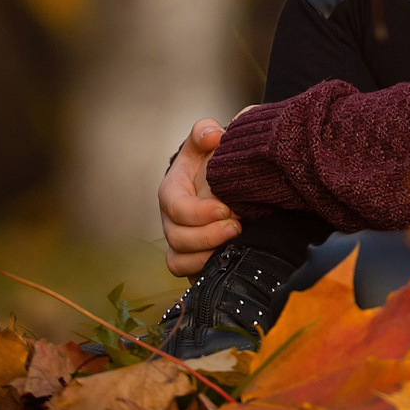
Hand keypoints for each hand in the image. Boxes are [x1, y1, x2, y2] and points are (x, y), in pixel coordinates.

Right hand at [160, 118, 242, 276]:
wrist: (236, 181)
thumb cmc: (219, 160)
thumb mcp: (212, 140)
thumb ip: (206, 132)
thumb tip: (212, 136)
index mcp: (173, 190)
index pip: (172, 205)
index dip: (196, 212)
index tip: (225, 208)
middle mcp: (173, 219)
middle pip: (176, 237)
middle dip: (207, 236)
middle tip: (237, 226)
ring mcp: (182, 241)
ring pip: (178, 261)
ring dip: (206, 256)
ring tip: (235, 244)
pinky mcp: (195, 259)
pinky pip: (190, 277)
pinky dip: (206, 273)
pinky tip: (230, 260)